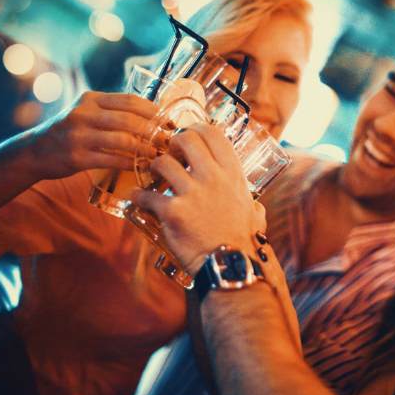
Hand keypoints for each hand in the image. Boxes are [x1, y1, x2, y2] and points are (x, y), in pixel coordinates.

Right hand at [30, 91, 158, 179]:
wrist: (35, 151)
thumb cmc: (70, 132)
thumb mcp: (86, 111)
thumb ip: (112, 110)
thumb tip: (152, 114)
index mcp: (91, 99)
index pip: (129, 100)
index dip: (153, 111)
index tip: (168, 121)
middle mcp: (84, 113)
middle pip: (129, 119)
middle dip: (153, 130)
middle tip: (168, 140)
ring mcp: (79, 135)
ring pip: (122, 140)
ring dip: (145, 148)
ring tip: (157, 154)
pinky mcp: (77, 157)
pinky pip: (111, 159)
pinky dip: (130, 163)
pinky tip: (140, 166)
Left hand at [131, 123, 265, 275]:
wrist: (230, 265)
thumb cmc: (243, 241)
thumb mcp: (254, 215)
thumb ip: (253, 206)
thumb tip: (256, 209)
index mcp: (232, 174)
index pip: (213, 133)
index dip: (196, 129)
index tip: (188, 138)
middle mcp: (213, 177)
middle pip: (186, 139)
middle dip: (172, 143)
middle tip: (170, 155)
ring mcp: (192, 193)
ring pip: (162, 162)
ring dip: (154, 167)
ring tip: (154, 177)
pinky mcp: (173, 211)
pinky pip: (146, 195)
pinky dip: (138, 196)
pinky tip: (138, 199)